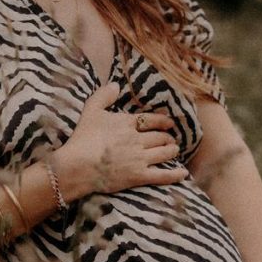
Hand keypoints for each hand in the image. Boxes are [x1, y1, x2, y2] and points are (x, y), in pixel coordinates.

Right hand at [55, 82, 188, 200]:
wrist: (78, 165)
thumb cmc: (83, 138)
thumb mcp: (90, 110)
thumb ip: (103, 96)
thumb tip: (116, 85)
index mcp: (127, 123)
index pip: (151, 120)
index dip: (162, 121)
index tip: (169, 122)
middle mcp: (137, 139)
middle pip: (159, 137)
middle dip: (167, 137)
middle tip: (171, 138)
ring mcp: (140, 158)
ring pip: (164, 153)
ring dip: (171, 150)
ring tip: (174, 150)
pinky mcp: (139, 176)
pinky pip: (162, 175)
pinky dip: (174, 174)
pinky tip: (182, 174)